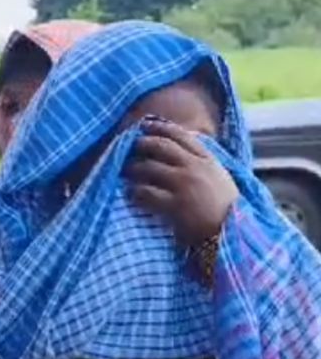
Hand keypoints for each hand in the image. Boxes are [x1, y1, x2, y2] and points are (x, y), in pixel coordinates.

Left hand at [124, 119, 237, 247]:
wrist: (233, 234)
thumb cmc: (225, 207)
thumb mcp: (219, 177)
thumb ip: (202, 160)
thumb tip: (183, 141)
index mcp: (208, 160)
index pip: (181, 135)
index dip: (160, 127)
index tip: (145, 124)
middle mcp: (195, 168)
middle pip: (161, 146)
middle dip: (142, 144)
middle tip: (129, 147)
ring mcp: (184, 185)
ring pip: (149, 167)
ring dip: (133, 168)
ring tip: (125, 171)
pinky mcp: (175, 205)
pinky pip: (146, 192)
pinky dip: (134, 192)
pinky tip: (131, 194)